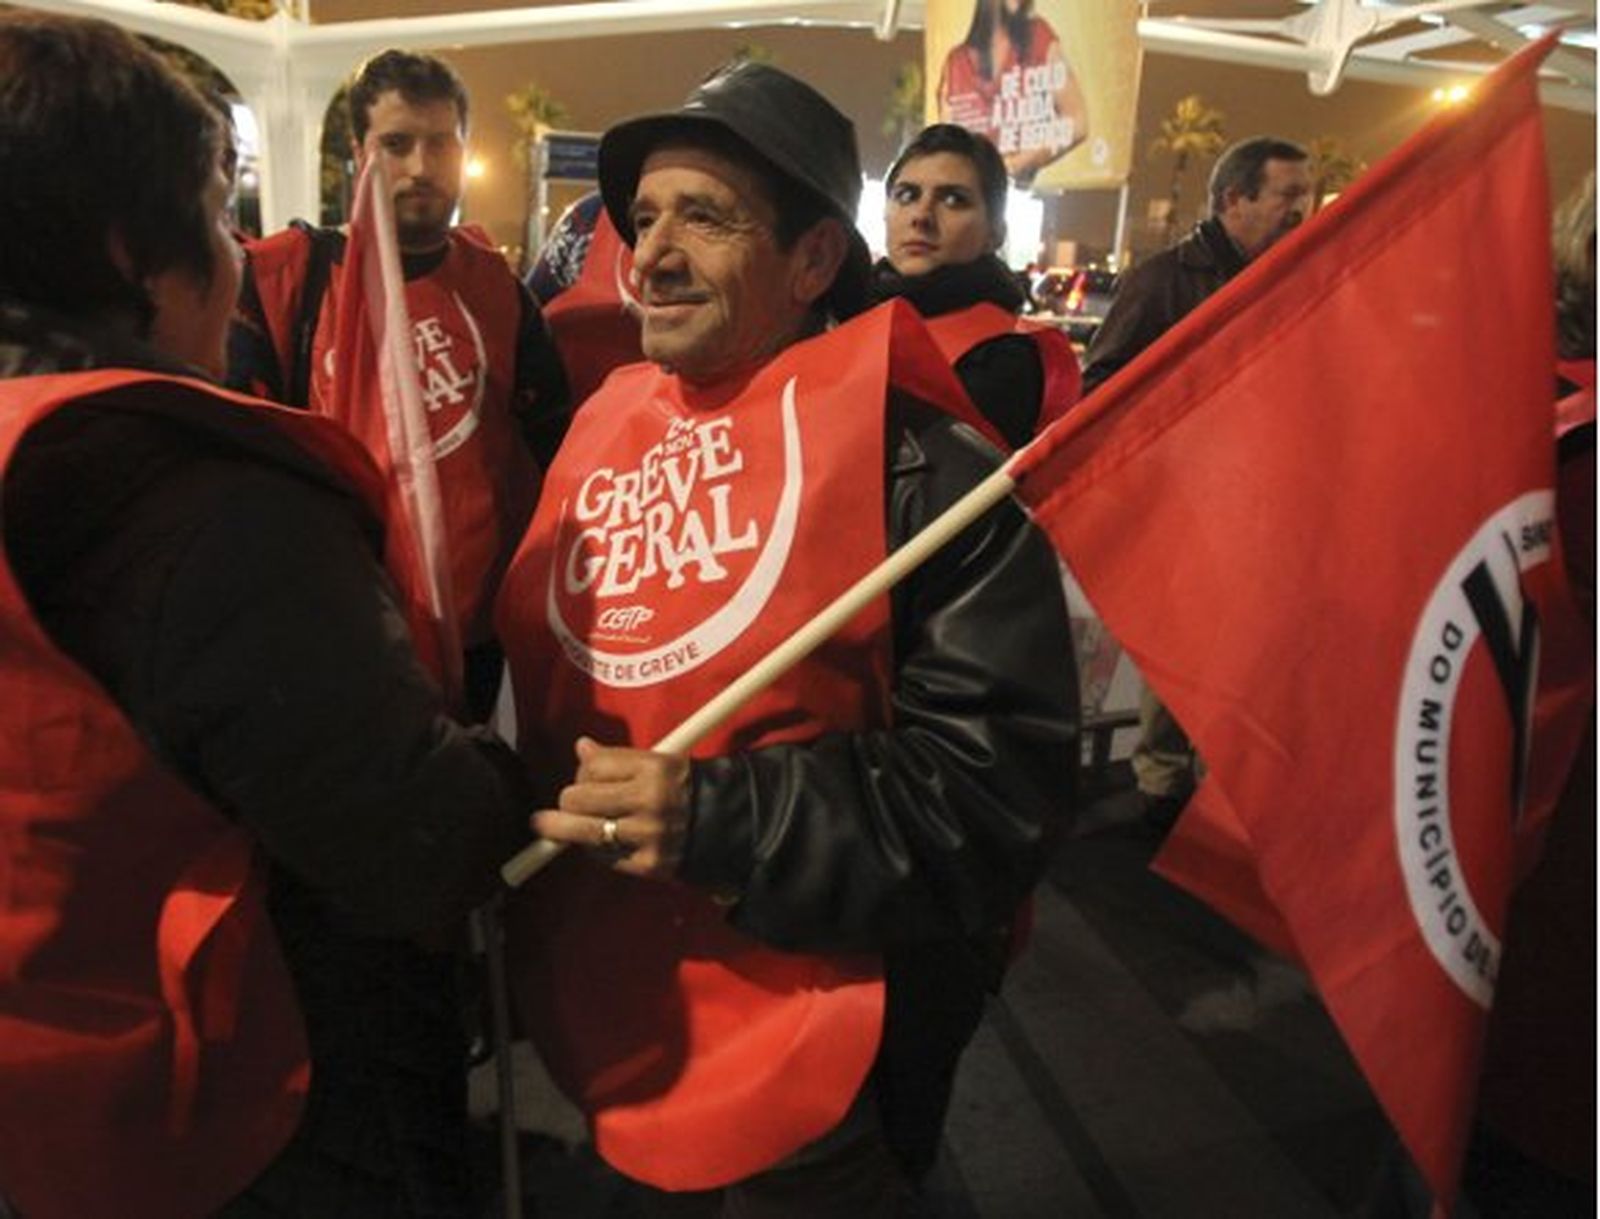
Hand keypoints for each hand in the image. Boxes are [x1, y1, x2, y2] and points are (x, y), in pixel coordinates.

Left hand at [532, 736, 690, 878]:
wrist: (729, 825)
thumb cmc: (685, 790)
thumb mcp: (660, 762)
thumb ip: (618, 758)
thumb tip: (582, 748)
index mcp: (655, 768)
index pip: (593, 766)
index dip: (583, 771)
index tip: (585, 776)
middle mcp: (651, 800)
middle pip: (579, 799)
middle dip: (569, 801)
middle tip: (572, 803)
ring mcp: (649, 834)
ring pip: (584, 831)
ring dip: (566, 829)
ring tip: (550, 826)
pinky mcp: (648, 863)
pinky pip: (603, 856)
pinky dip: (596, 849)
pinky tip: (602, 841)